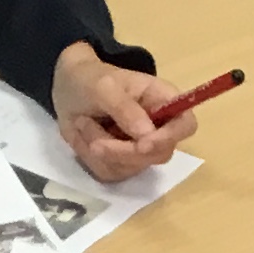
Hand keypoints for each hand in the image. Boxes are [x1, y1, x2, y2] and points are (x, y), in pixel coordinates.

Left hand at [52, 43, 195, 184]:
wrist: (67, 89)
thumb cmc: (91, 79)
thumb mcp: (104, 87)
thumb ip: (126, 109)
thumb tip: (147, 135)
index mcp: (164, 101)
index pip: (186, 125)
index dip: (171, 138)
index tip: (143, 145)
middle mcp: (158, 128)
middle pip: (160, 154)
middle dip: (125, 152)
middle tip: (96, 144)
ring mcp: (140, 148)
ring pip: (132, 167)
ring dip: (102, 150)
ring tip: (83, 123)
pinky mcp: (120, 162)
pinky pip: (111, 173)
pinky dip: (91, 158)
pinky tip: (84, 136)